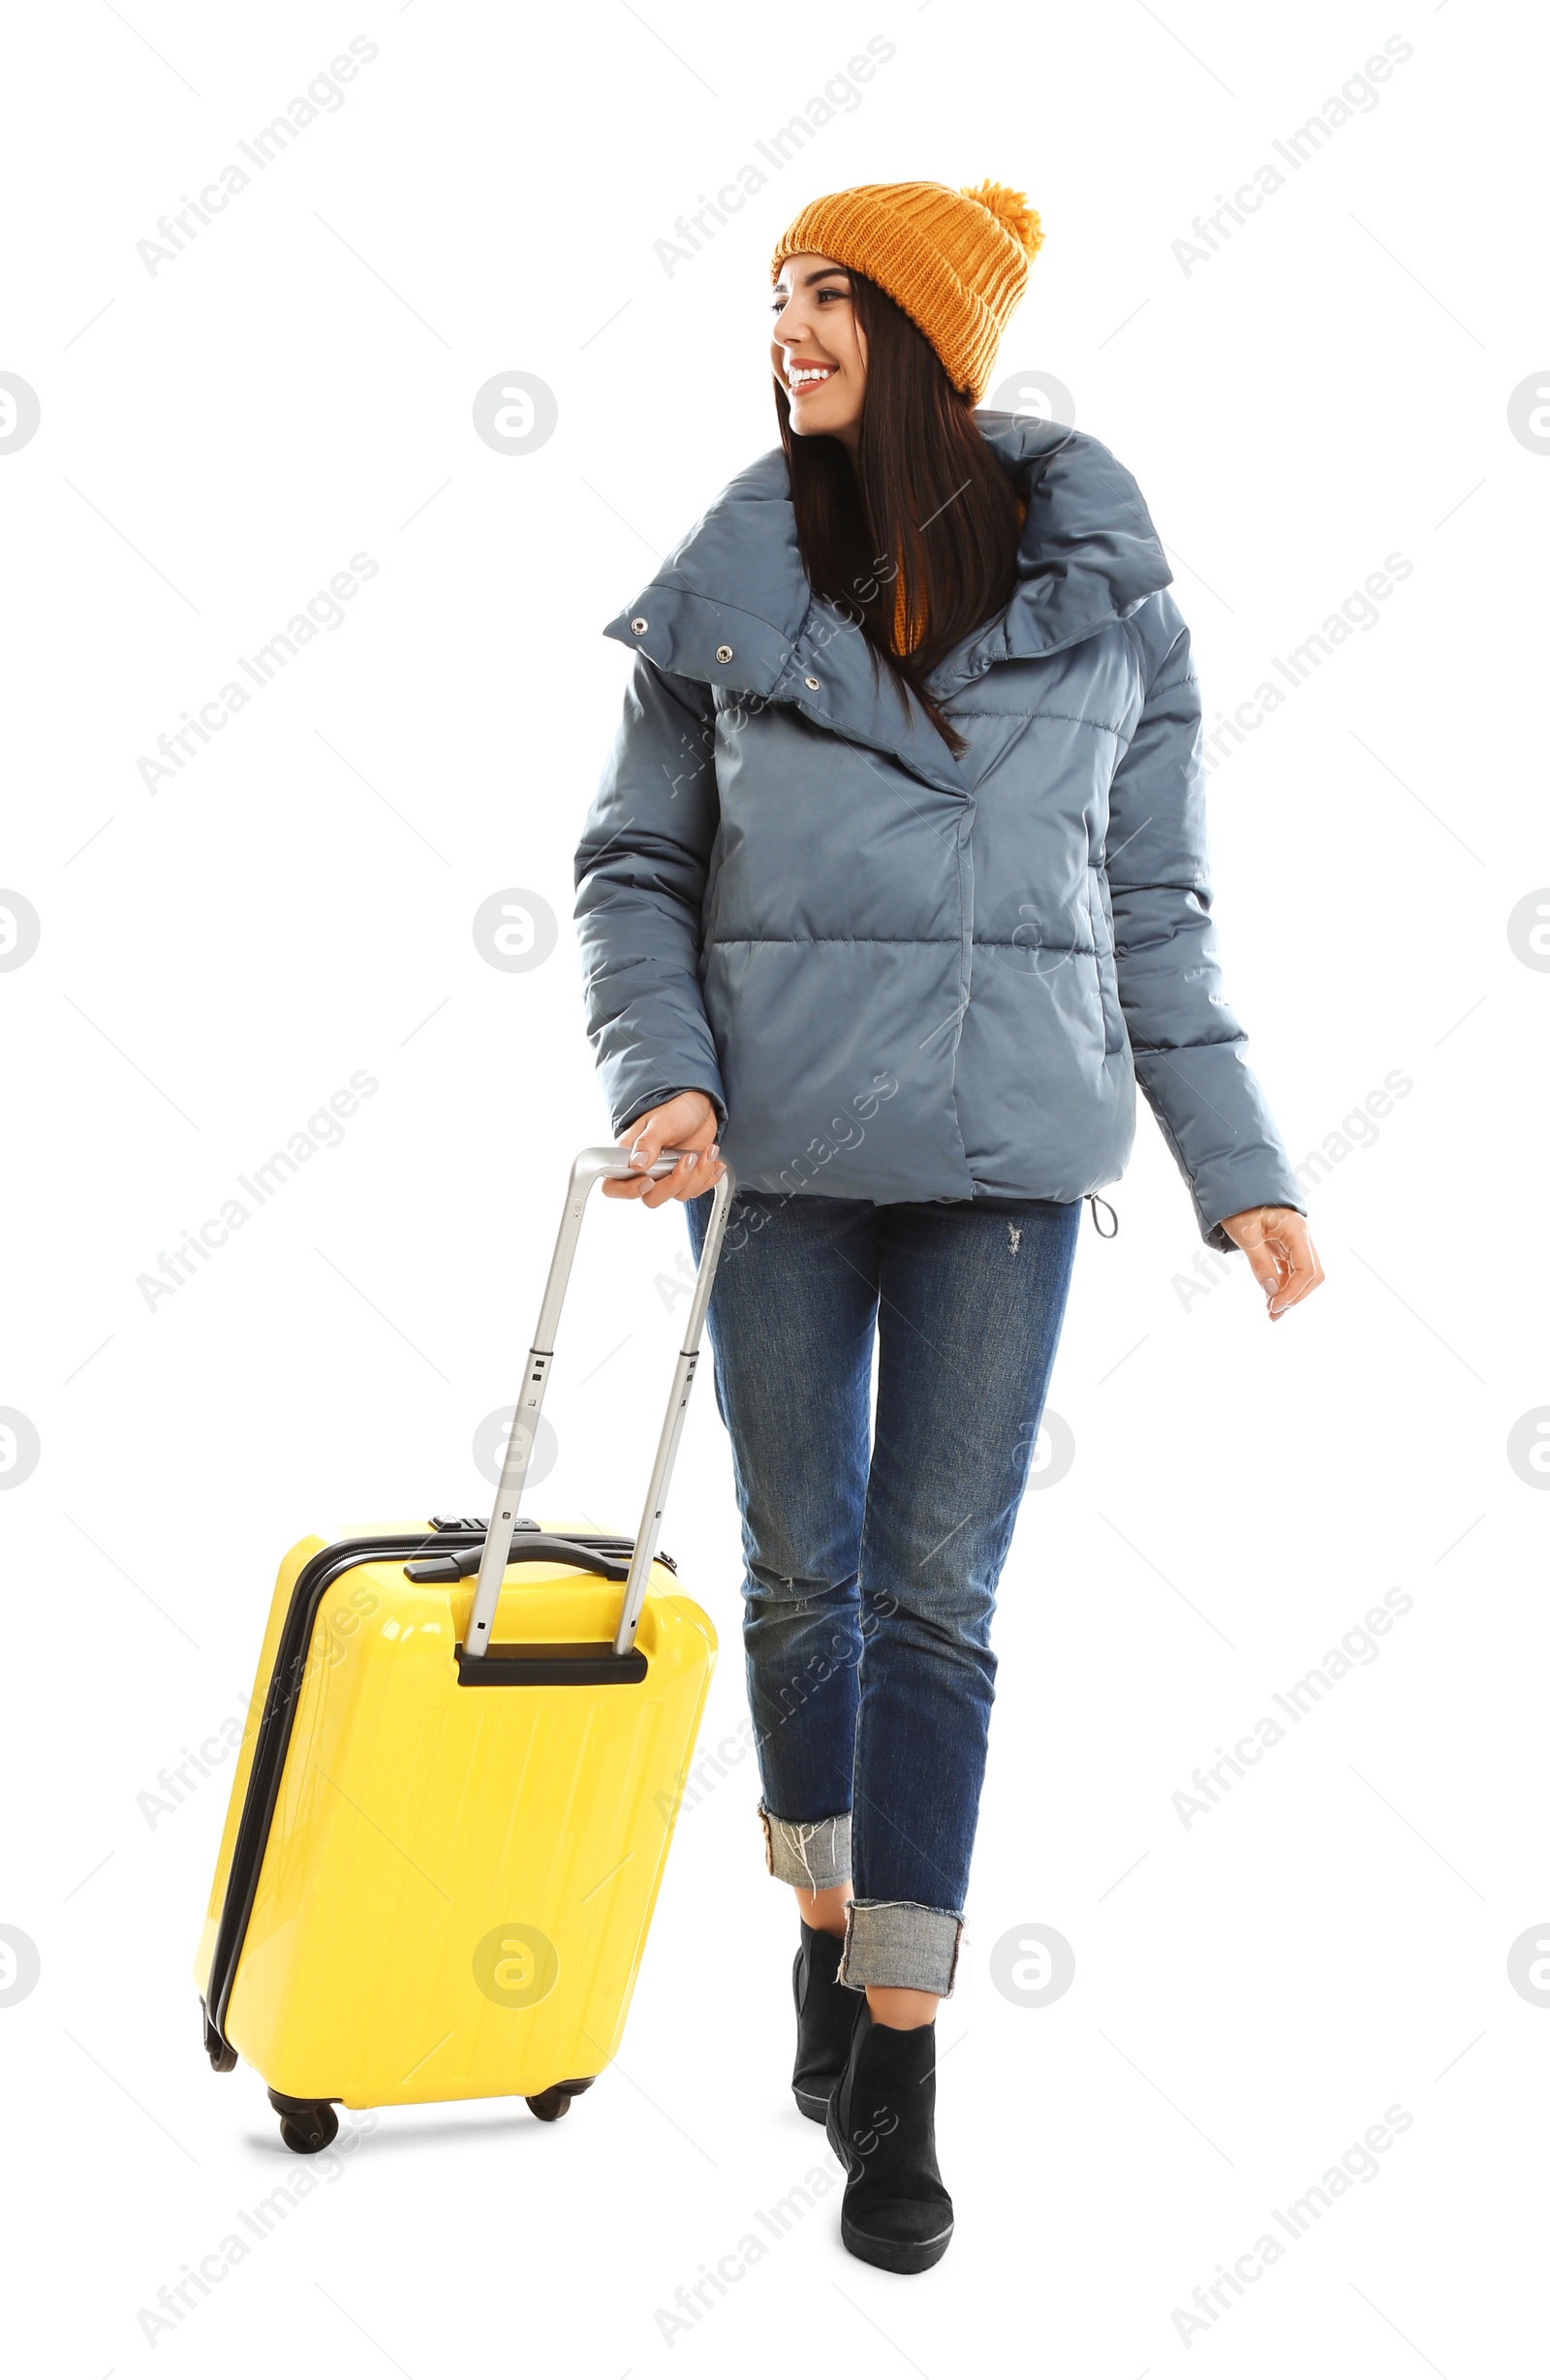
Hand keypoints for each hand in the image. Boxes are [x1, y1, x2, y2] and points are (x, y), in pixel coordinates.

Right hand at [601, 1091, 725, 1205]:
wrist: (699, 1109)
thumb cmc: (674, 1110)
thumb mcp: (660, 1122)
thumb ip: (648, 1142)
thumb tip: (637, 1164)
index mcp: (628, 1156)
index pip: (614, 1185)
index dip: (628, 1190)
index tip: (649, 1180)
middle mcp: (645, 1170)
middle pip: (651, 1197)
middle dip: (675, 1182)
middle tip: (688, 1159)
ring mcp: (665, 1176)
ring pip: (677, 1195)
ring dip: (698, 1175)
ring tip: (707, 1151)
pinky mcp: (684, 1179)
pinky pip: (695, 1191)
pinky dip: (708, 1177)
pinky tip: (713, 1161)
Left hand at [1219, 1205, 1323, 1319]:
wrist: (1234, 1185)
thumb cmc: (1239, 1204)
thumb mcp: (1245, 1234)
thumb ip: (1260, 1263)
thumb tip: (1272, 1292)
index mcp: (1296, 1230)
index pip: (1307, 1269)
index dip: (1293, 1291)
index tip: (1273, 1306)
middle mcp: (1301, 1237)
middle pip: (1312, 1275)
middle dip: (1295, 1296)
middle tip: (1272, 1312)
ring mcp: (1295, 1242)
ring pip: (1303, 1275)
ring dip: (1290, 1294)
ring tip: (1271, 1312)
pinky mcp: (1285, 1247)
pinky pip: (1290, 1270)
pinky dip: (1283, 1285)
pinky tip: (1271, 1298)